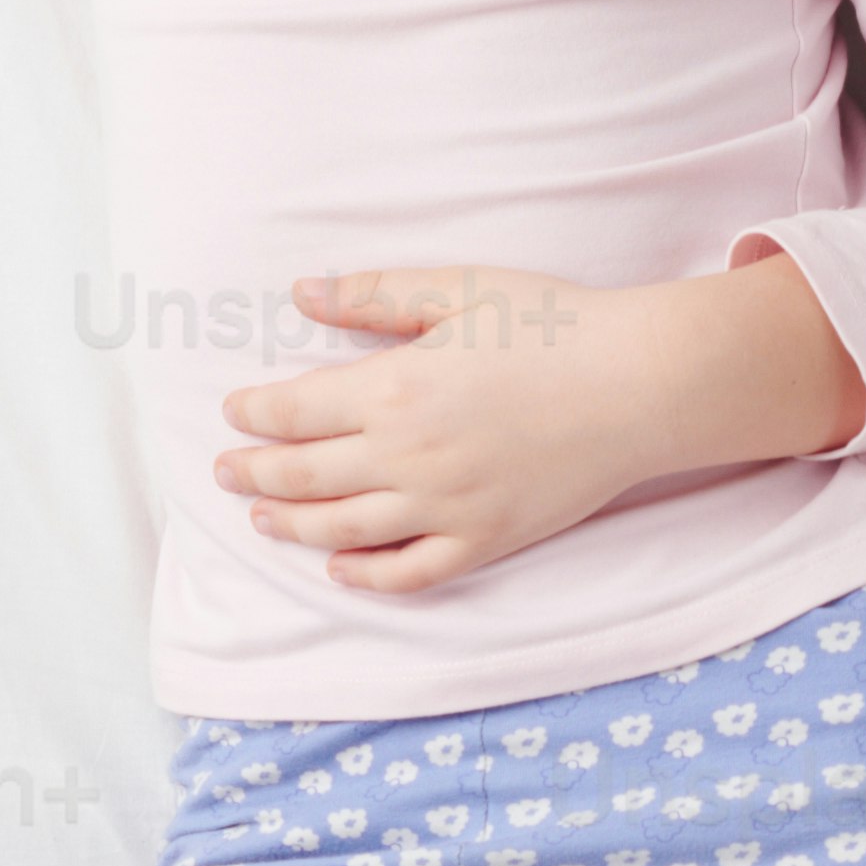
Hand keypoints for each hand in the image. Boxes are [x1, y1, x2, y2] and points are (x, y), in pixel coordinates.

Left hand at [215, 254, 861, 597]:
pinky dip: (366, 577)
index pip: (293, 411)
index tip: (234, 414)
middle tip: (227, 472)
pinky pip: (409, 573)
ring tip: (263, 521)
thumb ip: (374, 295)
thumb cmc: (554, 325)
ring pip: (343, 530)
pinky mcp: (485, 540)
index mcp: (395, 386)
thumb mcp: (458, 289)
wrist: (638, 383)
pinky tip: (339, 568)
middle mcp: (408, 455)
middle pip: (303, 476)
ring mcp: (446, 506)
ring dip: (291, 527)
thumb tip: (303, 292)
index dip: (253, 415)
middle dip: (254, 474)